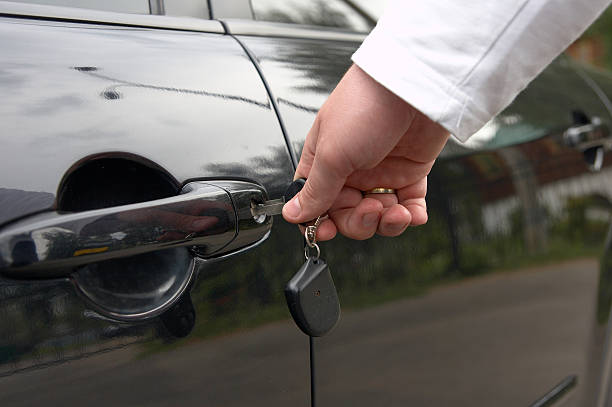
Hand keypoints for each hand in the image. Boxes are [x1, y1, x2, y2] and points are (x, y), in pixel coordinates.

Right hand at [282, 64, 448, 240]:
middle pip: (347, 215)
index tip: (326, 232)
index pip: (314, 203)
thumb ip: (315, 189)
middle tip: (369, 212)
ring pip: (378, 215)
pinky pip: (409, 204)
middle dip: (359, 222)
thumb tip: (293, 213)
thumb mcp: (333, 153)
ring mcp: (381, 172)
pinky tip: (413, 213)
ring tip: (396, 212)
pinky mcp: (410, 172)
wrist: (414, 85)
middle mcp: (351, 169)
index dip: (318, 222)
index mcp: (324, 162)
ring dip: (387, 222)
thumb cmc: (367, 105)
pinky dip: (412, 215)